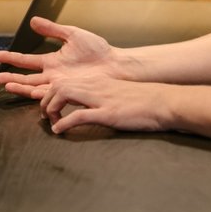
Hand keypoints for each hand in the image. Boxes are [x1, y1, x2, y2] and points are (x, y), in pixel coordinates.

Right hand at [0, 16, 123, 98]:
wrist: (115, 65)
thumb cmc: (98, 51)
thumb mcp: (72, 34)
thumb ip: (52, 29)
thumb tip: (34, 21)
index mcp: (51, 61)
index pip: (26, 60)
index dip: (10, 57)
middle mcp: (52, 75)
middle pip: (25, 78)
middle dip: (9, 77)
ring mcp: (59, 85)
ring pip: (33, 88)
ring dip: (19, 87)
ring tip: (4, 85)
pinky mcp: (68, 92)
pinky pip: (50, 95)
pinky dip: (38, 95)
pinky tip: (29, 93)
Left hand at [40, 76, 171, 134]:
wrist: (164, 101)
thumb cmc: (142, 100)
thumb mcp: (114, 93)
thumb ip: (97, 96)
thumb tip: (82, 106)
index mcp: (96, 81)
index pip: (64, 81)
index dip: (50, 94)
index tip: (48, 108)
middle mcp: (95, 86)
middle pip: (58, 85)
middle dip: (45, 101)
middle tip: (45, 116)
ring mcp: (101, 98)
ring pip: (63, 95)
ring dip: (51, 109)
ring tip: (51, 123)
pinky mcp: (108, 112)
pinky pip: (78, 115)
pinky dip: (64, 122)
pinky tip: (59, 130)